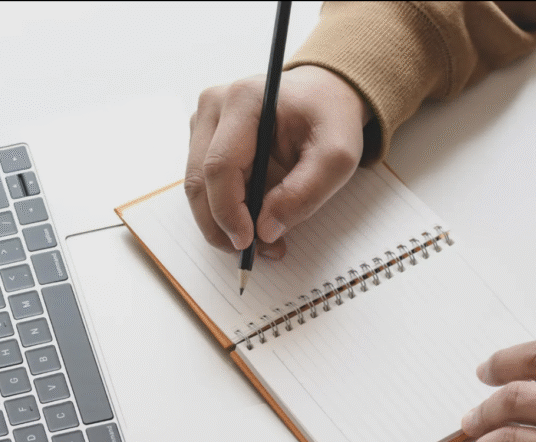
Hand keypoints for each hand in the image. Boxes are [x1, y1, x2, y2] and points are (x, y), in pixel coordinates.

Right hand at [185, 65, 370, 257]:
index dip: (228, 211)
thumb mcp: (337, 157)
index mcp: (244, 100)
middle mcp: (214, 106)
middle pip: (199, 181)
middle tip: (253, 253)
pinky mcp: (204, 138)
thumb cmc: (330, 119)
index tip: (248, 243)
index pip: (219, 166)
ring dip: (221, 223)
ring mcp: (204, 121)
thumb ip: (304, 193)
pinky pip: (204, 185)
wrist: (324, 95)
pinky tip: (252, 221)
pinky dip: (224, 211)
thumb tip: (266, 231)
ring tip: (261, 242)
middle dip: (221, 226)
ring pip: (198, 187)